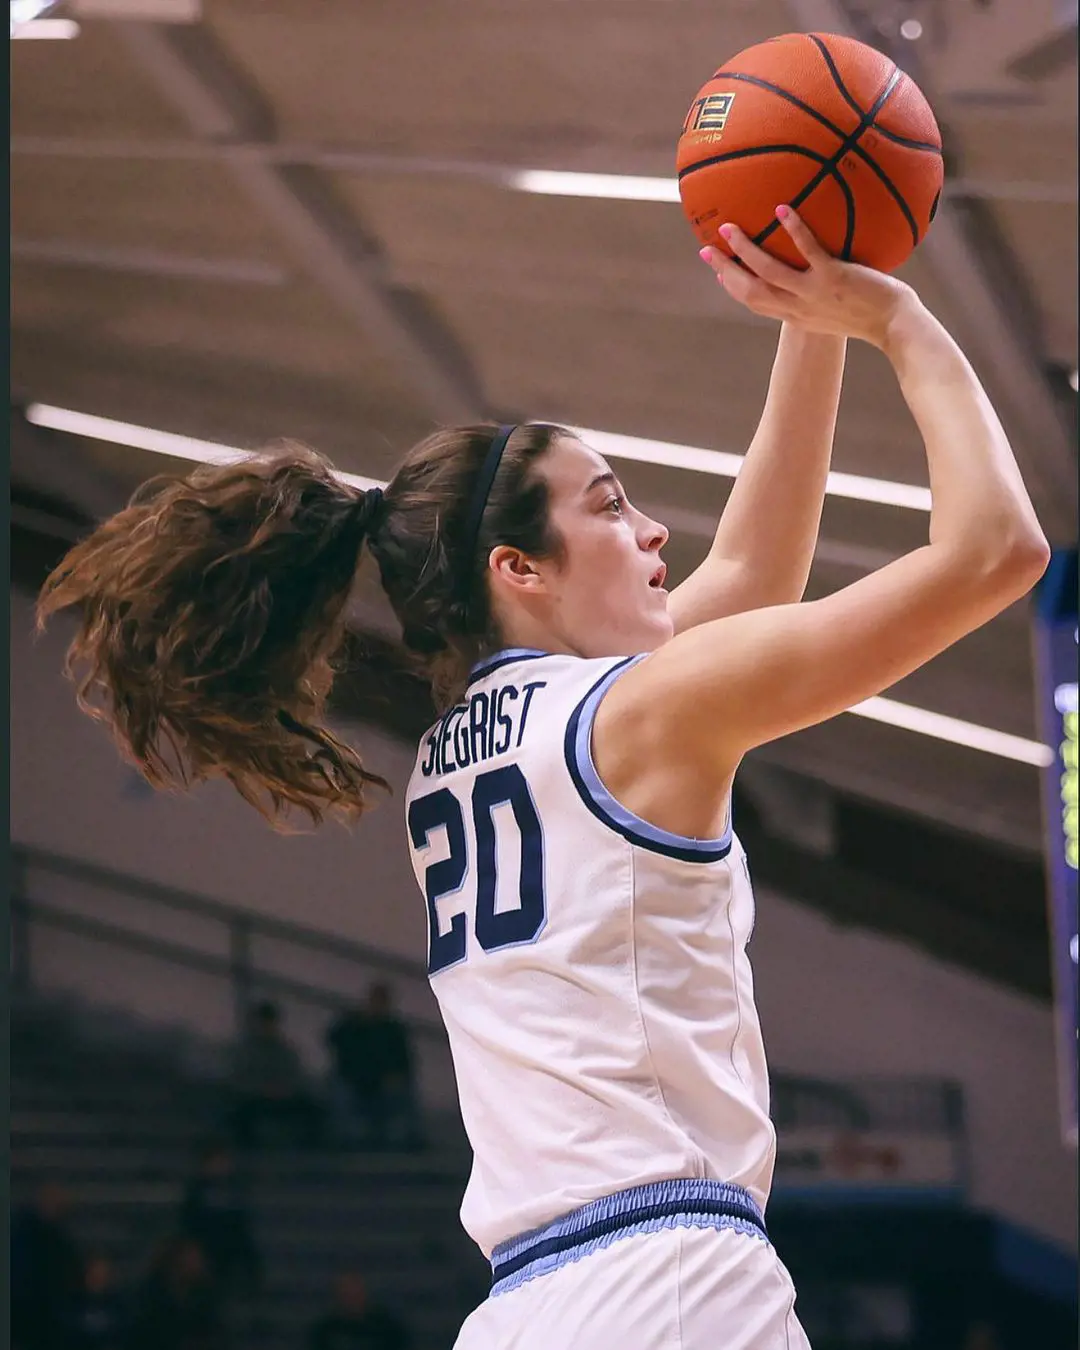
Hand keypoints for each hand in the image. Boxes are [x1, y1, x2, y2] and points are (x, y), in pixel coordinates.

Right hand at [699, 207, 917, 348]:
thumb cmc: (873, 316)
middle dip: (725, 270)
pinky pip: (808, 251)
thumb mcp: (837, 312)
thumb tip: (819, 273)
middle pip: (750, 290)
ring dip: (745, 250)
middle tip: (706, 250)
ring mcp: (814, 293)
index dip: (734, 288)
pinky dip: (793, 230)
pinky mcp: (833, 278)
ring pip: (768, 271)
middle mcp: (799, 308)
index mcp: (797, 317)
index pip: (756, 303)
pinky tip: (782, 209)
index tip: (720, 273)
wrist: (895, 326)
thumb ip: (821, 297)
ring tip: (729, 228)